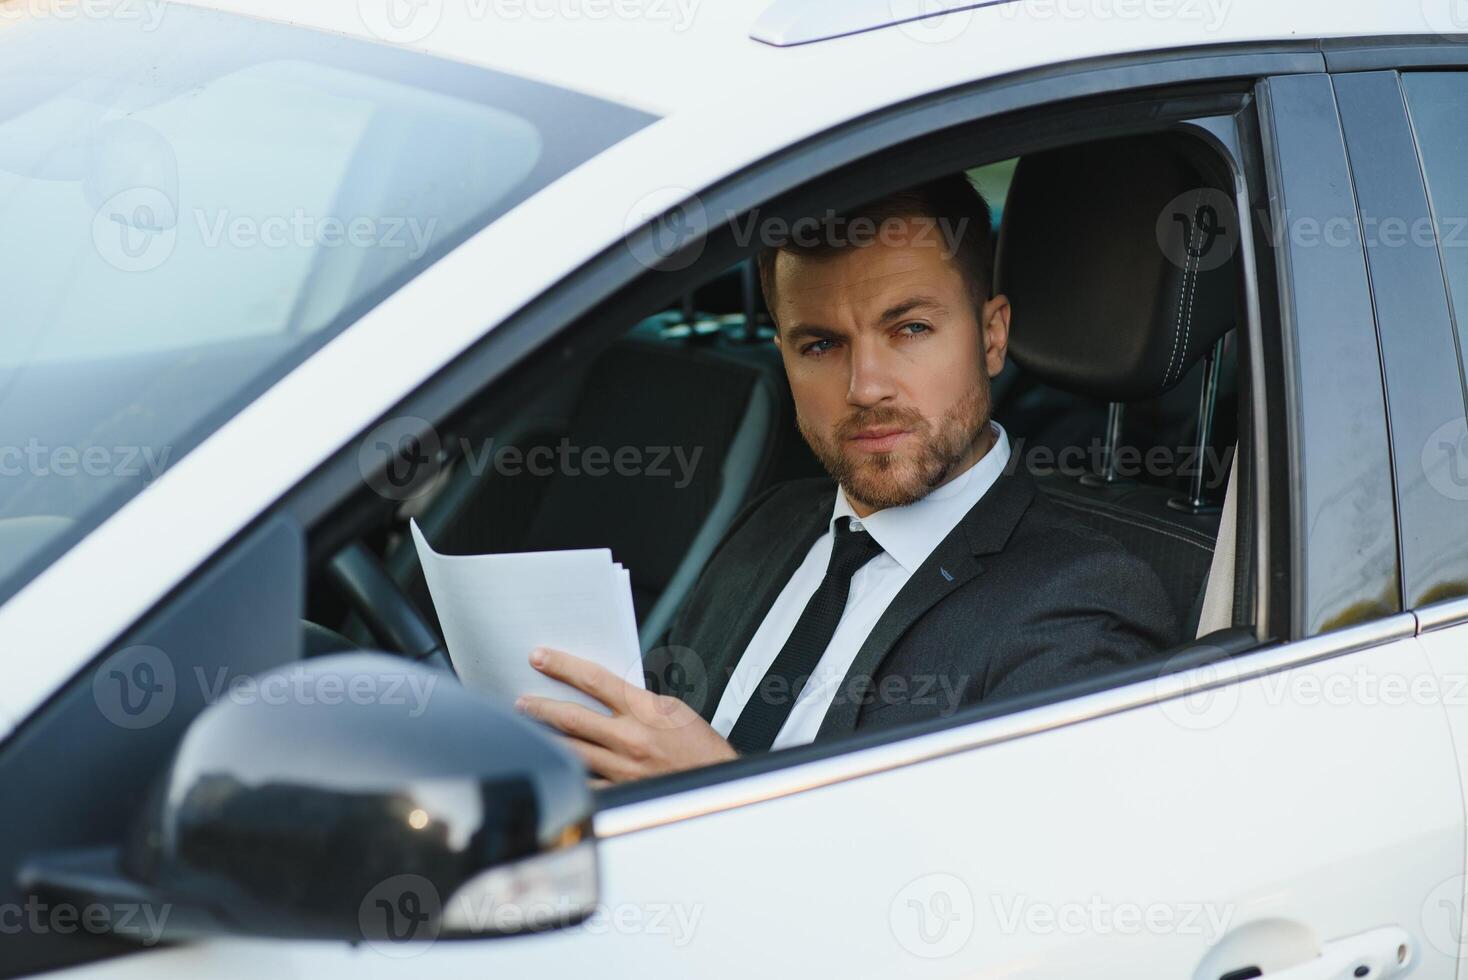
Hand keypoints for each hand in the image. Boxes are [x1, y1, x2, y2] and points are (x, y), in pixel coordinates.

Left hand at [514, 646, 737, 782]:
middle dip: (541, 706)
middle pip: (572, 716)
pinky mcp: (622, 792)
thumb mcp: (673, 710)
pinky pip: (584, 782)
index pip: (594, 679)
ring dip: (546, 737)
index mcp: (646, 709)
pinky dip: (566, 772)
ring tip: (528, 728)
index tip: (540, 658)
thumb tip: (604, 693)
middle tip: (522, 700)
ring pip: (571, 749)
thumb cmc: (701, 748)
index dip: (562, 666)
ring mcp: (623, 768)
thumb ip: (637, 702)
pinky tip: (552, 765)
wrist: (720, 786)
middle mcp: (630, 738)